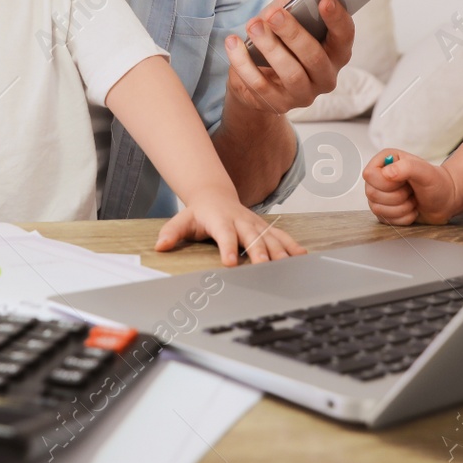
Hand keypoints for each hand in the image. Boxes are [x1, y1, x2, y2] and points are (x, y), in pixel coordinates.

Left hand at [153, 191, 306, 265]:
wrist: (215, 196)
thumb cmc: (199, 213)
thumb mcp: (182, 220)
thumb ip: (172, 232)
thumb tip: (160, 245)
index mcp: (220, 220)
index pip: (224, 234)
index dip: (227, 247)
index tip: (229, 263)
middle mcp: (241, 221)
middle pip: (251, 236)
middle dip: (258, 251)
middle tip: (263, 266)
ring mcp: (255, 223)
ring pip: (269, 237)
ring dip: (279, 251)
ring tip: (286, 266)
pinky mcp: (265, 227)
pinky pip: (281, 236)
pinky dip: (292, 245)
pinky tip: (302, 257)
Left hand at [221, 0, 353, 116]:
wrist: (260, 76)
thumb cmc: (281, 39)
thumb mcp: (291, 16)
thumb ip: (299, 2)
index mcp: (336, 52)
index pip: (344, 36)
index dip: (338, 18)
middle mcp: (326, 77)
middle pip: (315, 57)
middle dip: (293, 33)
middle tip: (274, 15)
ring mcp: (304, 94)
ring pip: (290, 73)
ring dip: (269, 47)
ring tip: (253, 26)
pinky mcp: (278, 104)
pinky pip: (260, 85)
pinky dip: (244, 63)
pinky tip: (233, 43)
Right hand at [363, 149, 459, 225]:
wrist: (445, 201)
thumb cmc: (437, 183)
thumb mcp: (426, 172)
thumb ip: (407, 167)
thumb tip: (386, 173)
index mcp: (385, 161)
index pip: (369, 175)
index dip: (386, 183)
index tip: (404, 182)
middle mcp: (379, 176)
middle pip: (372, 193)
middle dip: (398, 197)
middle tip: (412, 191)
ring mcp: (380, 194)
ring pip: (377, 209)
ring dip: (402, 208)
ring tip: (413, 200)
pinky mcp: (384, 210)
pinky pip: (385, 220)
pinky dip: (403, 218)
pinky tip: (412, 209)